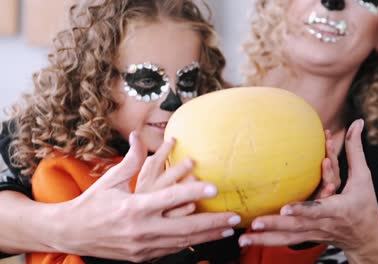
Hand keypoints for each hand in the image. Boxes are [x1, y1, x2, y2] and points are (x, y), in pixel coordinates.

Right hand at [47, 132, 240, 261]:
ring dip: (208, 235)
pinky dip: (192, 244)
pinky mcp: (142, 256)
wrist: (70, 233)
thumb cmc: (91, 203)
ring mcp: (142, 246)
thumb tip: (137, 136)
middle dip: (213, 222)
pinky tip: (207, 239)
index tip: (215, 187)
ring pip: (183, 242)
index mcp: (133, 207)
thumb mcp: (110, 181)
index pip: (170, 197)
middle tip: (236, 216)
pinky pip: (172, 250)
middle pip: (185, 226)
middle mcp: (140, 229)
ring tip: (229, 229)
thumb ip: (130, 161)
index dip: (194, 191)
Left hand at [238, 119, 377, 262]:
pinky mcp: (306, 237)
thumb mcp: (363, 177)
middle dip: (275, 225)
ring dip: (265, 239)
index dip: (303, 209)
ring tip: (244, 239)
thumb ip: (356, 149)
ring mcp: (313, 233)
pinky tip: (249, 240)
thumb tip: (358, 121)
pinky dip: (268, 241)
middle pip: (296, 226)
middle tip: (255, 223)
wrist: (366, 238)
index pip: (318, 208)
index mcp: (336, 209)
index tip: (285, 209)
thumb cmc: (364, 203)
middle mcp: (322, 223)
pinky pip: (285, 240)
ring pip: (287, 238)